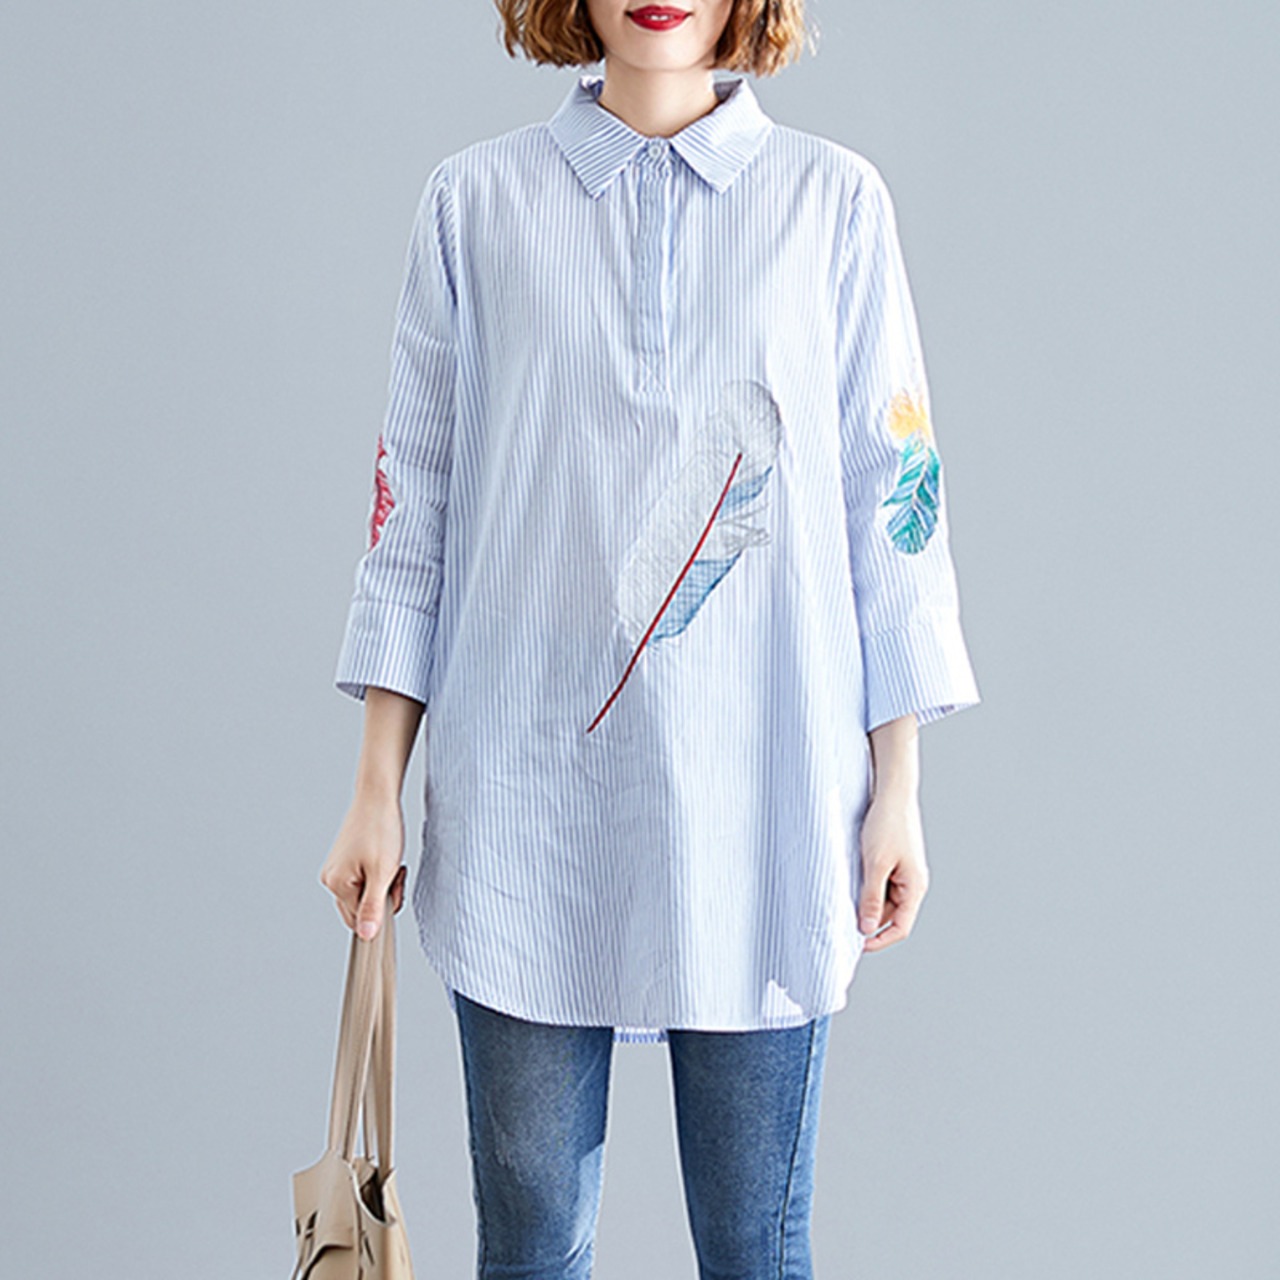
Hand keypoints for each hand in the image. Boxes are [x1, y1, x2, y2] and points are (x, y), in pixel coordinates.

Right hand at [319, 793, 407, 940]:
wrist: (379, 796)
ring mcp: (337, 868)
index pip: (360, 921)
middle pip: (361, 908)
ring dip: (384, 883)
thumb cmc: (381, 829)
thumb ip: (374, 907)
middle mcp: (330, 878)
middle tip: (395, 872)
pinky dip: (380, 873)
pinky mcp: (345, 860)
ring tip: (391, 862)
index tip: (394, 885)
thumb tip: (367, 935)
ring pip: (366, 893)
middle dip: (384, 896)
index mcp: (336, 884)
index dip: (383, 908)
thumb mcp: (383, 872)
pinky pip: (365, 879)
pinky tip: (386, 857)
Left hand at [857, 789, 928, 951]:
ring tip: (844, 899)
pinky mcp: (895, 861)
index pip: (901, 927)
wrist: (893, 792)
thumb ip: (872, 897)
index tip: (857, 945)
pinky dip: (867, 887)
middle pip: (892, 915)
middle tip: (843, 923)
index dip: (880, 940)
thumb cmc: (887, 824)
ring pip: (885, 899)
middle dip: (870, 920)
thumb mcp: (876, 864)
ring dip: (866, 902)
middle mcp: (913, 882)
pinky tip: (851, 882)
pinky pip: (882, 883)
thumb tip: (868, 927)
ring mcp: (905, 872)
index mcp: (915, 887)